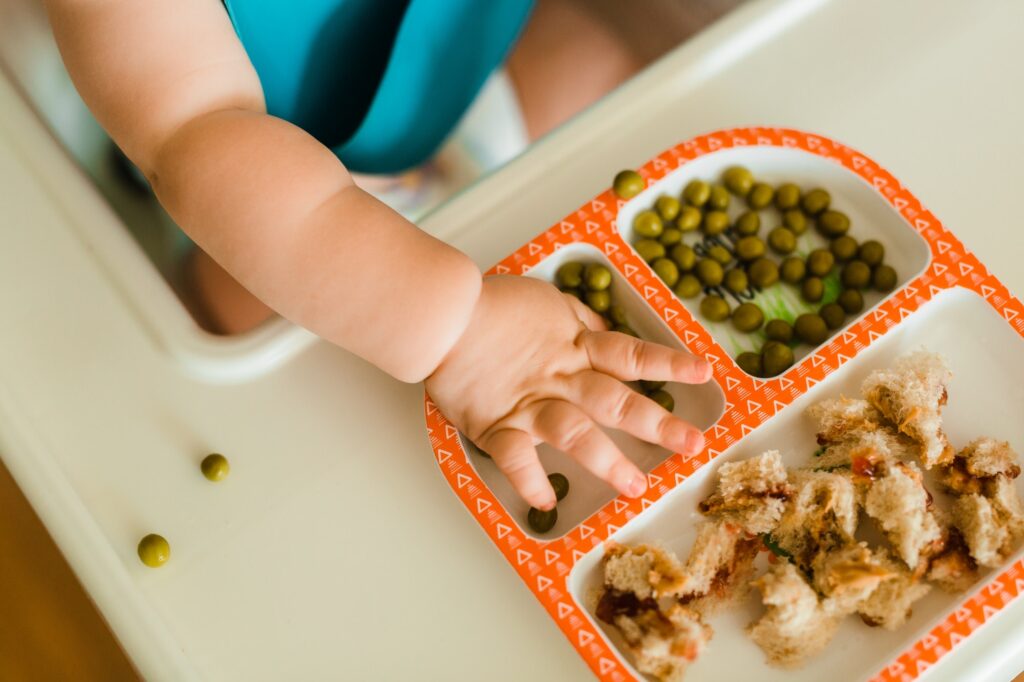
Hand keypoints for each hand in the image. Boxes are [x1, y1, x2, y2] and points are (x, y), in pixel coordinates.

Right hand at [425, 275, 712, 510]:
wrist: (443, 314)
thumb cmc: (491, 304)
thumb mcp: (546, 301)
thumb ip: (578, 320)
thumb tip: (606, 330)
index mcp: (574, 346)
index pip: (630, 355)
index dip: (668, 364)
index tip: (703, 374)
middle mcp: (561, 377)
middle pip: (616, 401)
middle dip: (657, 424)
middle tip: (692, 444)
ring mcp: (530, 402)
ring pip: (575, 432)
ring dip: (607, 460)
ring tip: (635, 486)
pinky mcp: (497, 423)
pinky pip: (515, 458)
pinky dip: (529, 481)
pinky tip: (544, 504)